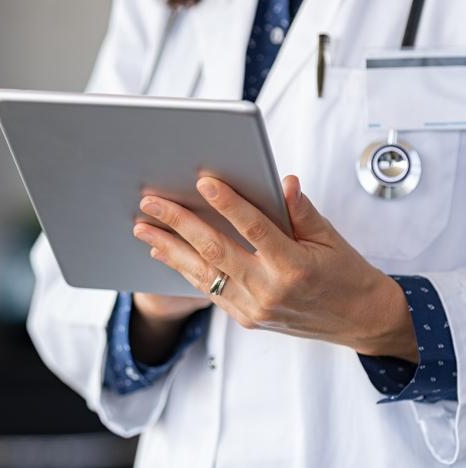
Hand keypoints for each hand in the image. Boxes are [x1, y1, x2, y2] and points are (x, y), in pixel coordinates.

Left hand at [132, 176, 417, 362]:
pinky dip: (185, 269)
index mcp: (295, 266)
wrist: (359, 320)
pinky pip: (209, 290)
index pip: (254, 228)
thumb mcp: (330, 238)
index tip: (204, 182)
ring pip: (203, 273)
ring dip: (170, 248)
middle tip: (151, 203)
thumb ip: (300, 210)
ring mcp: (254, 308)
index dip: (228, 203)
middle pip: (215, 250)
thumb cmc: (347, 274)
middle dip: (179, 223)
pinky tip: (165, 252)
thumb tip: (282, 181)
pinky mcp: (246, 318)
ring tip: (144, 228)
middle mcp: (270, 290)